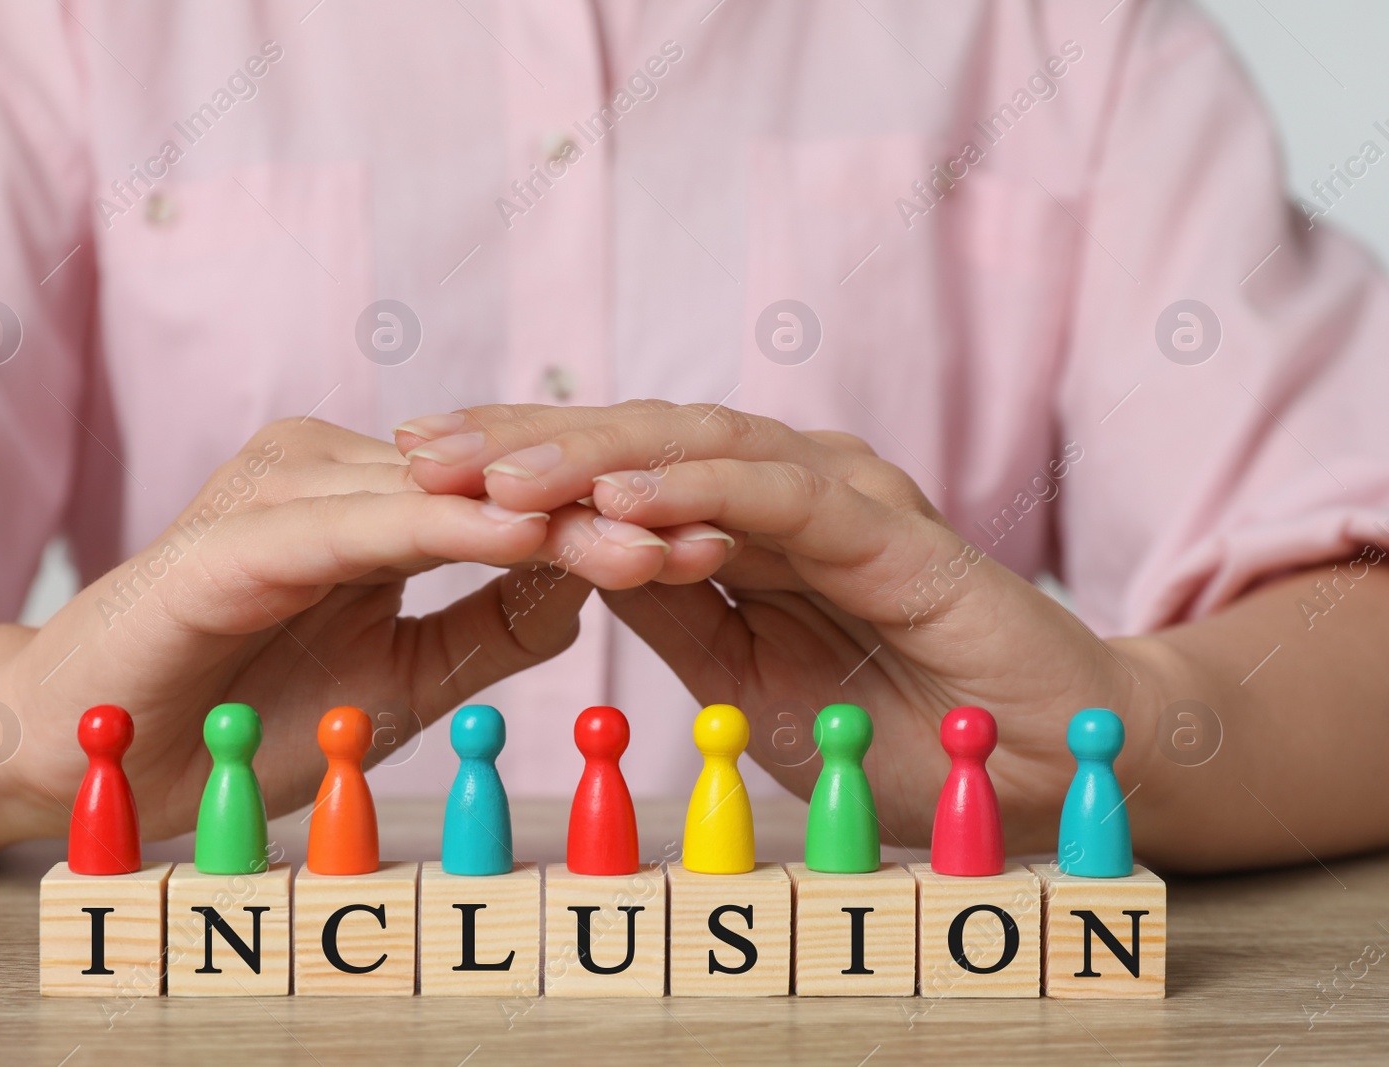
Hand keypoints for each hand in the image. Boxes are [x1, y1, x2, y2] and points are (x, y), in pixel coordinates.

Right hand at [0, 418, 688, 845]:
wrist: (94, 749)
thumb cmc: (244, 713)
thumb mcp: (400, 679)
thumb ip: (487, 630)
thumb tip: (581, 585)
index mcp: (374, 501)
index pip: (516, 506)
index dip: (615, 527)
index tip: (716, 548)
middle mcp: (334, 472)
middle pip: (497, 487)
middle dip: (609, 515)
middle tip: (722, 532)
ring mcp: (284, 493)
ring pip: (447, 496)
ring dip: (554, 520)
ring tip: (659, 542)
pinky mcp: (237, 535)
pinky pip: (364, 527)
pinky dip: (451, 531)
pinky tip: (529, 537)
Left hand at [396, 402, 1155, 853]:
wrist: (1038, 758)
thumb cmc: (894, 723)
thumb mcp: (742, 680)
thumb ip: (672, 615)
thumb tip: (575, 567)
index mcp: (740, 521)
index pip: (610, 474)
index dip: (514, 468)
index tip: (414, 472)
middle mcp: (782, 487)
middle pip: (634, 441)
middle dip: (524, 441)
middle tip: (419, 444)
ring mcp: (839, 494)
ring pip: (696, 448)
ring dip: (591, 454)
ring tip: (492, 468)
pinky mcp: (891, 528)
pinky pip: (779, 496)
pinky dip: (698, 489)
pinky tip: (621, 496)